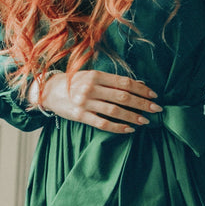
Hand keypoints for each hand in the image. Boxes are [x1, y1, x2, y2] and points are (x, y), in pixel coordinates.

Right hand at [38, 71, 162, 132]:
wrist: (48, 91)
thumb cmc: (74, 83)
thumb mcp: (92, 76)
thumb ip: (113, 81)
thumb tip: (139, 83)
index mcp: (96, 76)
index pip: (124, 83)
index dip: (141, 89)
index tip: (154, 95)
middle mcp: (91, 88)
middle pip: (123, 97)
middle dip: (142, 103)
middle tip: (156, 109)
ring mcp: (85, 103)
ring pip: (114, 111)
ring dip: (132, 116)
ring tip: (145, 121)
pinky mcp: (80, 116)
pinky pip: (102, 123)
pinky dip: (117, 127)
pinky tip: (129, 130)